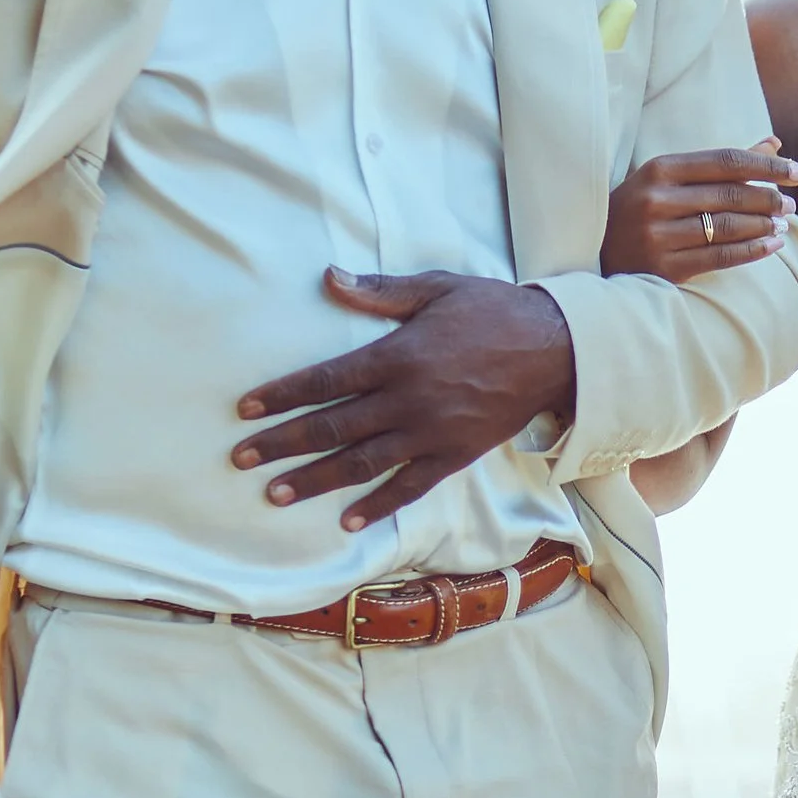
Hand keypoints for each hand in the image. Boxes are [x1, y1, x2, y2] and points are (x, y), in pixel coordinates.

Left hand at [236, 268, 575, 529]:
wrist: (555, 350)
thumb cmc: (493, 311)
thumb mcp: (436, 288)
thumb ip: (380, 290)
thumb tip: (329, 277)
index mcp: (398, 355)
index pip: (325, 380)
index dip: (283, 396)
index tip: (247, 411)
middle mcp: (408, 400)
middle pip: (332, 427)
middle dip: (283, 443)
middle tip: (242, 458)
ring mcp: (431, 433)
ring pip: (362, 463)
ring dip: (316, 480)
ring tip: (276, 494)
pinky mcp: (454, 456)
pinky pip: (409, 486)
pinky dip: (377, 505)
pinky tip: (346, 520)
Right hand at [603, 139, 797, 280]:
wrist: (594, 251)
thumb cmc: (640, 207)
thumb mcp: (670, 177)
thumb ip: (722, 162)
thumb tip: (775, 143)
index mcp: (660, 169)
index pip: (727, 161)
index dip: (770, 165)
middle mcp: (658, 200)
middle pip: (731, 194)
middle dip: (769, 197)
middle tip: (791, 202)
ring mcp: (659, 236)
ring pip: (728, 227)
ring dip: (764, 224)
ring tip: (783, 223)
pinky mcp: (663, 267)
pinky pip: (720, 257)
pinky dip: (752, 251)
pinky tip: (772, 245)